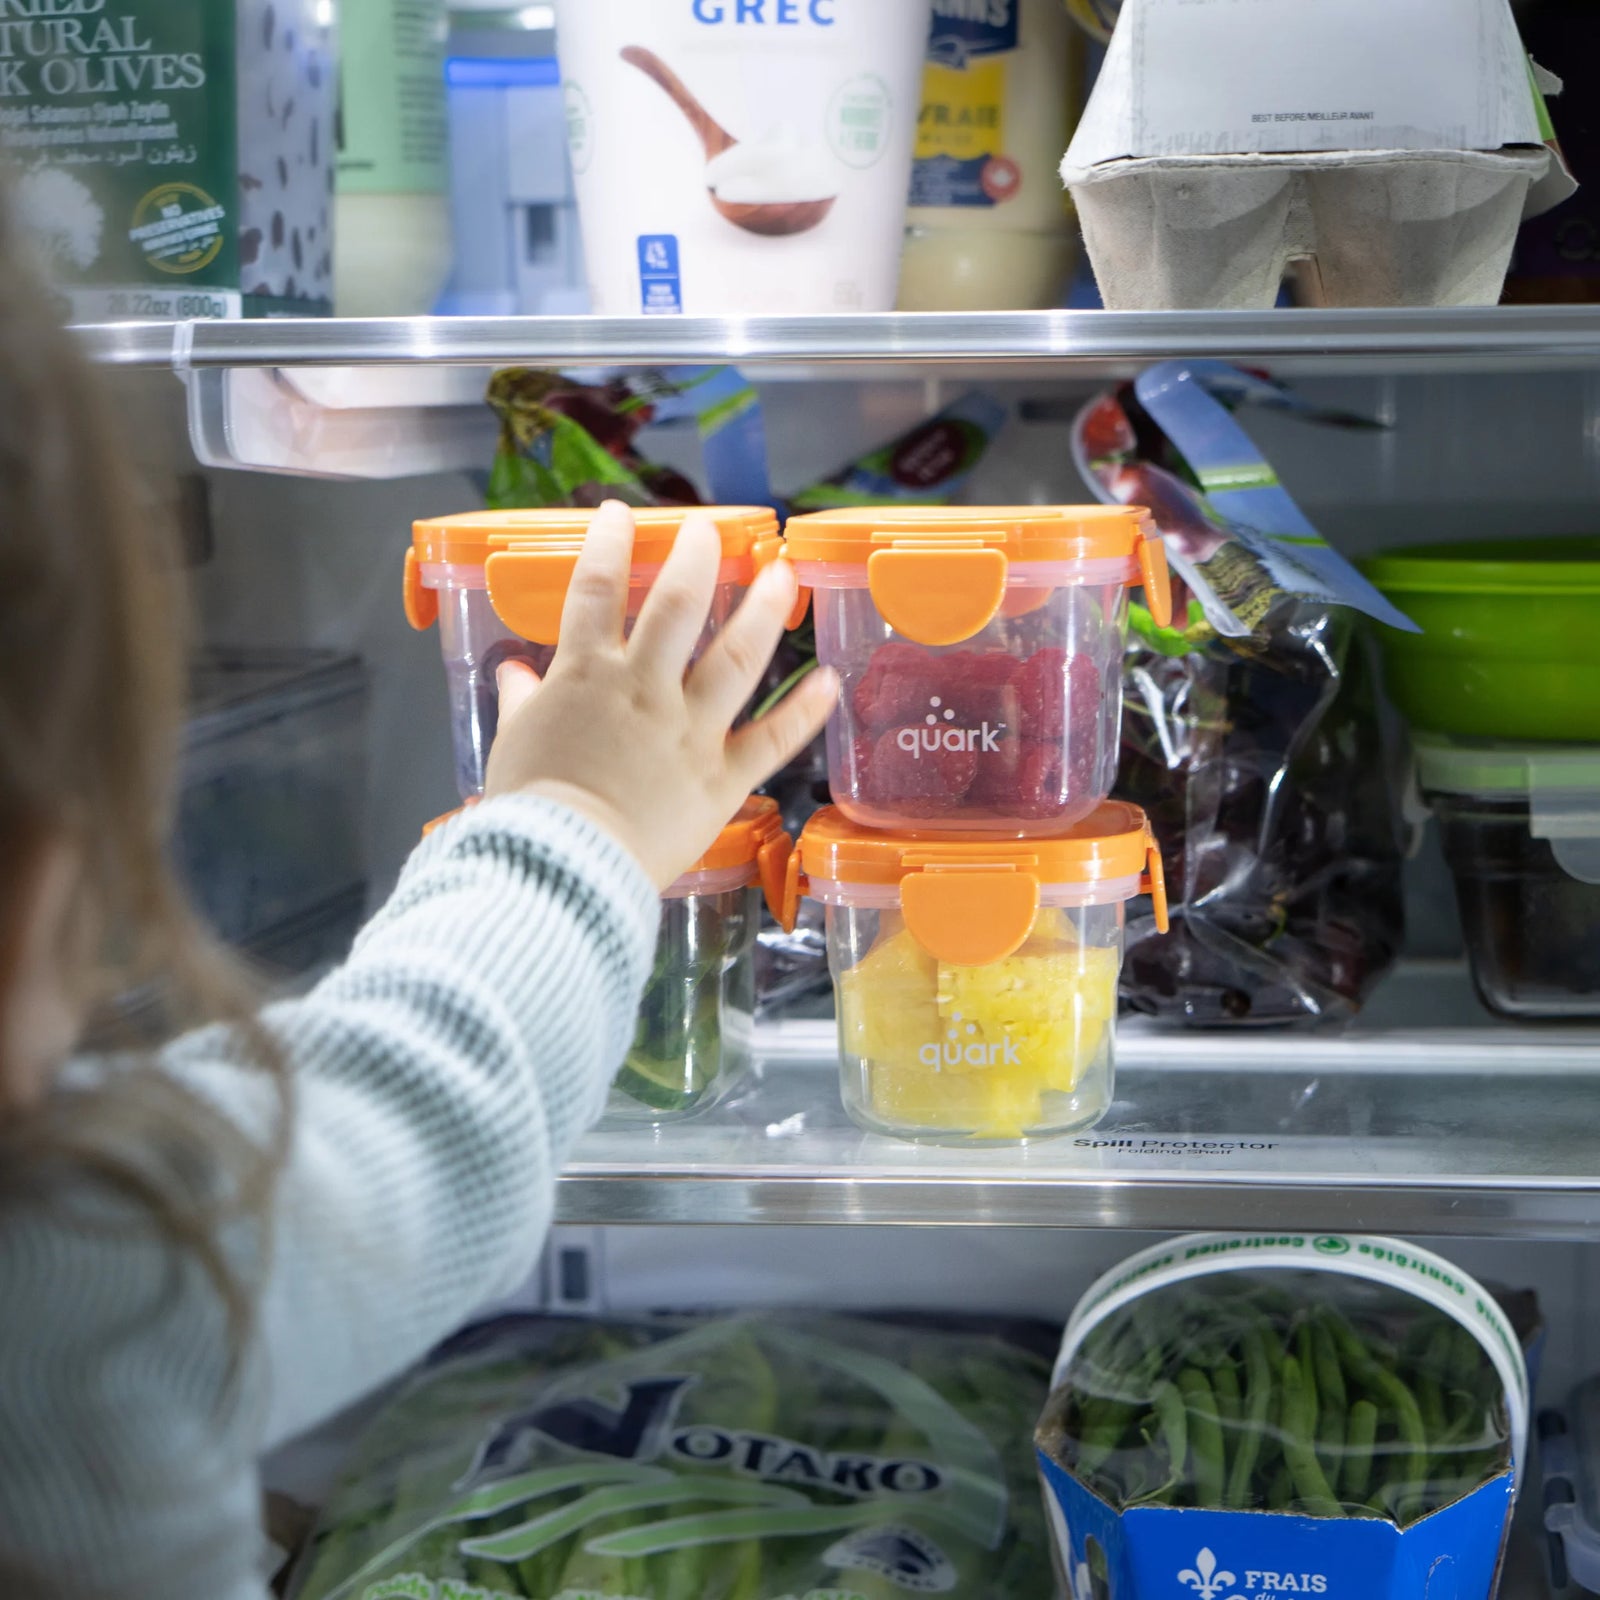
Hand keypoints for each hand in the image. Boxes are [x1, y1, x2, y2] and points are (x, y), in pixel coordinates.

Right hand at [484, 501, 836, 890]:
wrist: (564, 865)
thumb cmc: (531, 810)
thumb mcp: (514, 745)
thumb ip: (521, 703)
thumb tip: (515, 675)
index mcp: (586, 676)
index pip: (594, 591)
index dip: (606, 544)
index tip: (619, 515)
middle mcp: (643, 689)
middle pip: (677, 605)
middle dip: (696, 557)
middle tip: (709, 530)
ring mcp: (688, 729)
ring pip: (735, 656)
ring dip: (764, 610)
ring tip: (783, 575)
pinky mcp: (721, 776)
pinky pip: (772, 738)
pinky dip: (805, 710)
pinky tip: (829, 680)